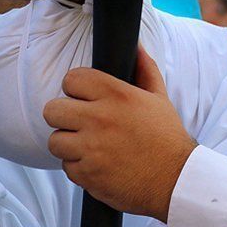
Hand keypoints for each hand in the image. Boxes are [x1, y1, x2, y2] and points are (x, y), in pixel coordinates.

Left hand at [43, 47, 196, 221]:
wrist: (175, 180)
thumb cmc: (167, 138)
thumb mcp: (159, 98)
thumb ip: (145, 69)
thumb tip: (136, 46)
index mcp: (117, 96)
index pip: (71, 79)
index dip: (75, 87)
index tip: (84, 97)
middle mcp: (100, 119)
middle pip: (52, 109)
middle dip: (64, 115)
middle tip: (80, 122)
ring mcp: (91, 148)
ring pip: (54, 141)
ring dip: (68, 144)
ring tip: (88, 146)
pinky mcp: (87, 174)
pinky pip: (66, 166)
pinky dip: (78, 167)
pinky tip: (97, 164)